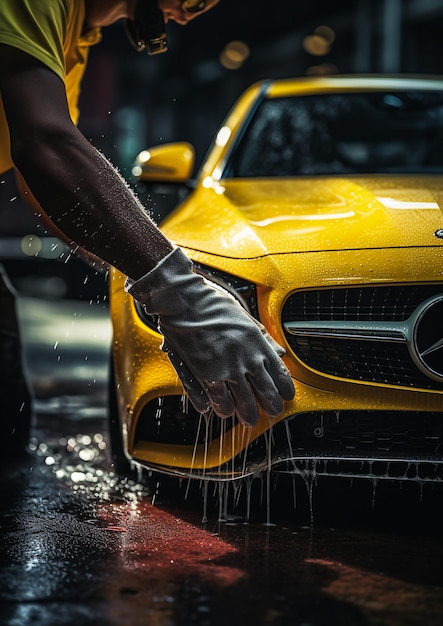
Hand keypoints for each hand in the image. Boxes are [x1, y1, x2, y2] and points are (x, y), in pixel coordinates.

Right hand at [126, 248, 294, 425]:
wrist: (185, 301)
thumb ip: (263, 338)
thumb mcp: (246, 318)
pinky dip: (221, 408)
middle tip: (271, 412)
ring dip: (246, 413)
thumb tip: (278, 352)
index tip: (285, 395)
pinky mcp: (207, 375)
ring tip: (247, 418)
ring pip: (243, 403)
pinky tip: (221, 410)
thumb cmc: (212, 304)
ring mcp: (227, 369)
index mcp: (258, 344)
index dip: (284, 389)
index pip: (280, 374)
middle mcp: (246, 359)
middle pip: (265, 393)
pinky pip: (218, 401)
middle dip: (270, 406)